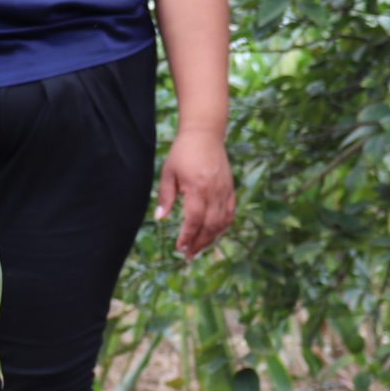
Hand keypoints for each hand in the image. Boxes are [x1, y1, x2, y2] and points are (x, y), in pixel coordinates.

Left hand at [155, 129, 233, 257]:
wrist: (205, 135)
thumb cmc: (183, 152)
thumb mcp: (168, 172)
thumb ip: (165, 197)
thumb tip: (160, 218)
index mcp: (197, 188)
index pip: (194, 219)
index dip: (188, 236)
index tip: (180, 247)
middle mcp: (214, 192)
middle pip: (210, 226)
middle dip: (199, 243)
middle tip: (188, 255)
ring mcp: (225, 191)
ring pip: (222, 223)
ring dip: (210, 238)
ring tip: (198, 248)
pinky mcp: (230, 189)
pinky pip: (230, 214)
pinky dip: (222, 227)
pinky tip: (213, 234)